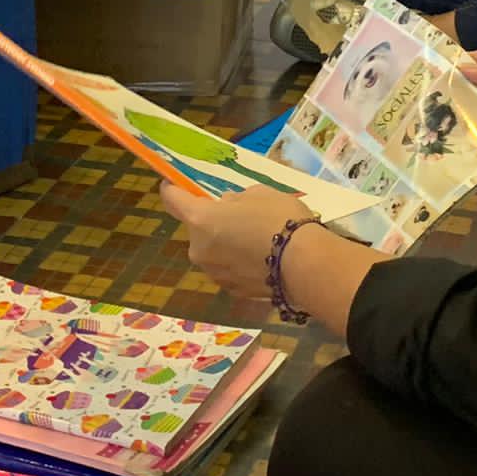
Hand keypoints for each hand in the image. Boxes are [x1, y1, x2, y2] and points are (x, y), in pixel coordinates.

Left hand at [159, 184, 314, 306]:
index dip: (172, 189)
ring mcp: (214, 273)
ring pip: (213, 251)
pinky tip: (262, 259)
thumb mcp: (259, 194)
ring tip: (256, 240)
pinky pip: (228, 269)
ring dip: (225, 244)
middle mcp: (199, 249)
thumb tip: (227, 206)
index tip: (173, 184)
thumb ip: (236, 199)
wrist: (305, 265)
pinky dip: (238, 262)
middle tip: (239, 216)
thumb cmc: (280, 219)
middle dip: (211, 222)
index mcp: (201, 219)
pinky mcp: (231, 290)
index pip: (173, 200)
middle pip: (197, 229)